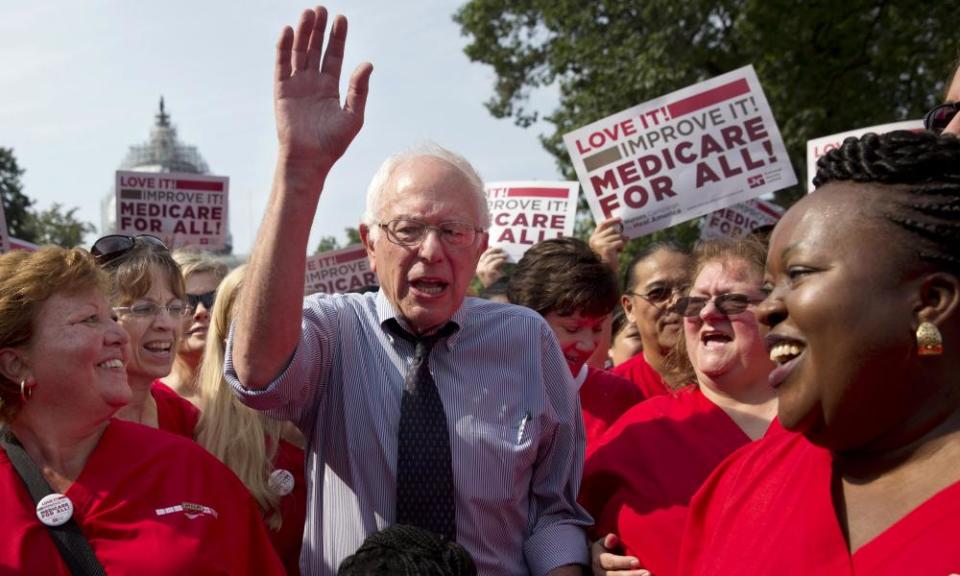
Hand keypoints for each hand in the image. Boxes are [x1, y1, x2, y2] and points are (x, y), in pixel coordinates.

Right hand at [274, 7, 372, 177]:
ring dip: (303, 33)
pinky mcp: (282, 90)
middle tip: (322, 8)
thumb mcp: (353, 116)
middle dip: (319, 29)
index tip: (341, 18)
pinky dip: (284, 47)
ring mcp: (296, 85)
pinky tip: (289, 31)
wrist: (310, 159)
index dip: (337, 37)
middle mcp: (313, 82)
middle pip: (316, 49)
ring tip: (309, 13)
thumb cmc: (333, 143)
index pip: (334, 55)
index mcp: (330, 87)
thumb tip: (368, 63)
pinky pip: (282, 64)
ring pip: (299, 52)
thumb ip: (360, 90)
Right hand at [476, 247, 508, 287]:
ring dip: (499, 255)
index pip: (483, 255)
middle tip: (502, 250)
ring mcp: (483, 270)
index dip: (489, 250)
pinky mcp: (488, 272)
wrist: (497, 291)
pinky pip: (494, 262)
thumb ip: (494, 261)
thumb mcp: (494, 269)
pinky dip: (500, 260)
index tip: (495, 246)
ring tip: (505, 256)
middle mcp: (479, 268)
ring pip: (491, 258)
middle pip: (486, 255)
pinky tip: (504, 261)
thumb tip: (497, 251)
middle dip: (495, 250)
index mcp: (479, 268)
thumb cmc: (497, 280)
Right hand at [589, 218, 624, 271]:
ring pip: (618, 236)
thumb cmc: (607, 261)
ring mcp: (600, 243)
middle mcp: (595, 240)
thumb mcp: (606, 247)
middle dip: (620, 236)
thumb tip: (622, 231)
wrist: (604, 273)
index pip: (602, 225)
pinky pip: (620, 242)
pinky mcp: (606, 248)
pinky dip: (621, 248)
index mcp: (593, 239)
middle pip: (613, 230)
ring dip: (621, 243)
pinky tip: (618, 253)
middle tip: (622, 243)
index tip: (620, 219)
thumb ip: (610, 238)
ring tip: (617, 251)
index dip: (611, 221)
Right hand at [591, 534, 649, 575]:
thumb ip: (610, 541)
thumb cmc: (609, 549)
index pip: (610, 562)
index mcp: (599, 560)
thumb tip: (612, 537)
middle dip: (631, 575)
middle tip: (646, 573)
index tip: (637, 561)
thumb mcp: (606, 543)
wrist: (605, 561)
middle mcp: (601, 572)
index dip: (623, 562)